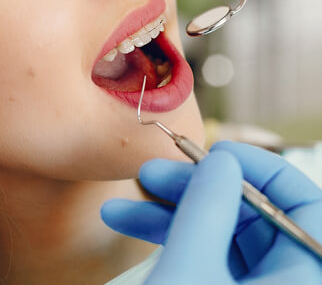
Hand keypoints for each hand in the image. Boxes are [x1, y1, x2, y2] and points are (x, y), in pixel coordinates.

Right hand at [101, 141, 321, 282]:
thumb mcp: (189, 269)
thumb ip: (207, 210)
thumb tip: (219, 161)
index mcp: (297, 278)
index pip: (305, 204)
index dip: (263, 169)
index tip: (215, 153)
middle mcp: (281, 281)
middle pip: (251, 214)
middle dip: (195, 189)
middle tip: (151, 175)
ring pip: (219, 234)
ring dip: (169, 212)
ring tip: (122, 205)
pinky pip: (202, 253)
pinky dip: (167, 236)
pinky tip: (125, 224)